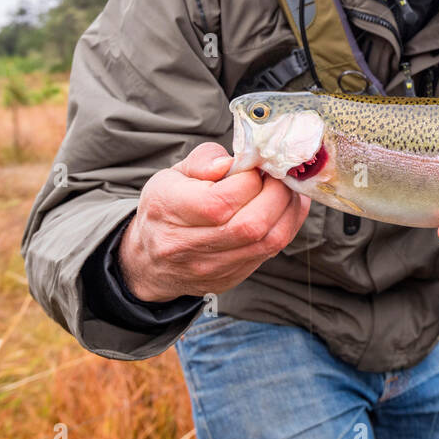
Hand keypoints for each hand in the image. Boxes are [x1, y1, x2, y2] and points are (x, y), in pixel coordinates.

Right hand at [118, 142, 309, 302]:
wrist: (150, 260)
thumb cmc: (166, 209)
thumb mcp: (173, 175)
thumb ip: (203, 160)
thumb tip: (232, 163)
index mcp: (168, 209)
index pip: (220, 201)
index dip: (249, 180)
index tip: (255, 167)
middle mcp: (186, 244)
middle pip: (250, 225)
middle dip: (277, 194)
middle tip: (279, 176)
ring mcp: (209, 267)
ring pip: (268, 242)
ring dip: (288, 211)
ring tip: (286, 190)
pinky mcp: (229, 278)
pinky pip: (270, 253)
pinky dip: (285, 226)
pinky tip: (283, 209)